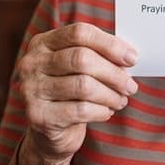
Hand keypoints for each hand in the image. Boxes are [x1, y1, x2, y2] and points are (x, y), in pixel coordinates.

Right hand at [17, 23, 138, 164]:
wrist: (47, 131)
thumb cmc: (69, 92)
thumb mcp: (78, 68)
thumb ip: (97, 55)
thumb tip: (129, 56)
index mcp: (43, 42)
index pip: (80, 33)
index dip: (109, 44)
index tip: (131, 58)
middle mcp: (32, 63)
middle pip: (82, 59)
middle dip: (113, 73)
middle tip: (131, 85)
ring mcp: (32, 89)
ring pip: (83, 86)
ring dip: (110, 94)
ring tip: (121, 100)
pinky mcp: (39, 116)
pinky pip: (80, 110)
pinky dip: (101, 111)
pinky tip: (107, 112)